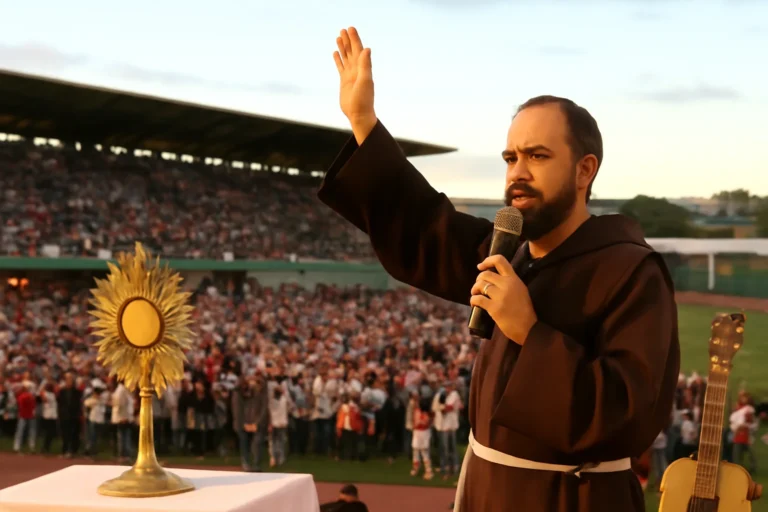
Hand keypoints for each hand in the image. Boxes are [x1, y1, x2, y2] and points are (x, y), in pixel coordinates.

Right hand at [334, 27, 376, 143]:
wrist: (358, 114)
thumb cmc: (363, 100)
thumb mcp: (365, 81)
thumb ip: (365, 65)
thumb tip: (367, 49)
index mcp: (363, 69)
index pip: (359, 50)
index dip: (355, 39)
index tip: (350, 29)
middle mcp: (357, 70)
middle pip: (352, 51)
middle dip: (348, 40)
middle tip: (343, 29)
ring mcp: (351, 75)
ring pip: (346, 57)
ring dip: (343, 47)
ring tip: (338, 37)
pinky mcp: (344, 81)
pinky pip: (341, 67)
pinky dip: (338, 59)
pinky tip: (335, 53)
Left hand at [469, 255, 537, 344]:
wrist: (529, 328)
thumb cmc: (524, 311)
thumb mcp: (521, 291)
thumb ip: (510, 283)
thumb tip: (493, 279)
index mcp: (514, 279)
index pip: (500, 260)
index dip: (487, 260)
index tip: (481, 266)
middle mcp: (507, 284)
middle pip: (485, 274)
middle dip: (478, 280)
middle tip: (478, 288)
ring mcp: (501, 296)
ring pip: (479, 285)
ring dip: (474, 290)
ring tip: (475, 295)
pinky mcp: (494, 307)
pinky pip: (477, 298)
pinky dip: (473, 300)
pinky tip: (474, 304)